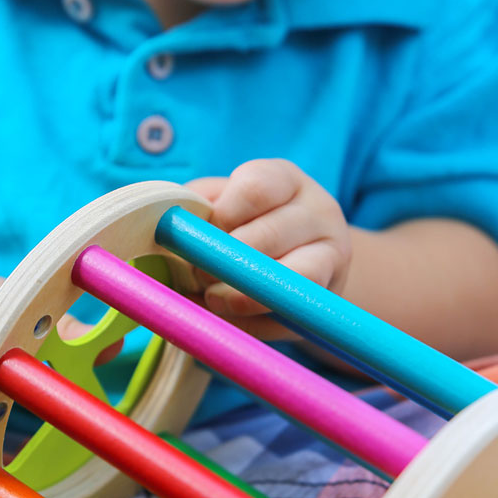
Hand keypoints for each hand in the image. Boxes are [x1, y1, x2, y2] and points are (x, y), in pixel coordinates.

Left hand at [186, 159, 351, 340]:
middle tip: (195, 275)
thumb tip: (164, 223)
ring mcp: (333, 254)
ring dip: (240, 294)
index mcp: (284, 179)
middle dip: (223, 261)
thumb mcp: (221, 203)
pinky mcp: (330, 297)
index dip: (221, 216)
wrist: (299, 258)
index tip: (198, 235)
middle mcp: (318, 210)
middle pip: (268, 235)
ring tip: (213, 298)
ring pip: (289, 278)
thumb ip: (196, 208)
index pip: (255, 188)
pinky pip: (290, 312)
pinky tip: (231, 314)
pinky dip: (254, 318)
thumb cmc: (246, 225)